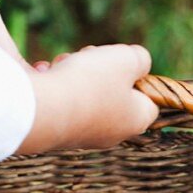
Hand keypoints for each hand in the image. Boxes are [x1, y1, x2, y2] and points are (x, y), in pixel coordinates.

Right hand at [18, 44, 158, 153]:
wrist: (42, 109)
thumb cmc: (91, 84)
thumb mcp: (128, 58)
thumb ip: (140, 59)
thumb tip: (139, 64)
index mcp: (136, 120)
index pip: (151, 101)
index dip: (140, 78)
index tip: (127, 64)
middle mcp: (111, 134)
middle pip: (115, 94)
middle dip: (103, 70)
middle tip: (93, 58)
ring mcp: (82, 135)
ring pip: (85, 95)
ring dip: (75, 71)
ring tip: (65, 64)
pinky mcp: (56, 131)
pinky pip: (60, 102)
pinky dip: (54, 84)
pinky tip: (46, 74)